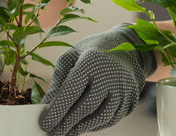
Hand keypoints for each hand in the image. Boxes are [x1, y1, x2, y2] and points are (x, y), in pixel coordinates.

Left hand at [39, 23, 155, 135]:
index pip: (72, 90)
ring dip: (82, 128)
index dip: (57, 109)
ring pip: (101, 116)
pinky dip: (95, 125)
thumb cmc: (89, 53)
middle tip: (52, 134)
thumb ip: (58, 82)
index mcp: (91, 61)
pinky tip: (82, 127)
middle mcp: (111, 75)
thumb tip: (47, 107)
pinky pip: (112, 118)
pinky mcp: (131, 99)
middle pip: (87, 106)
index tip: (44, 124)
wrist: (126, 47)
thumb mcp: (70, 58)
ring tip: (65, 133)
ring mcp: (124, 88)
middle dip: (67, 123)